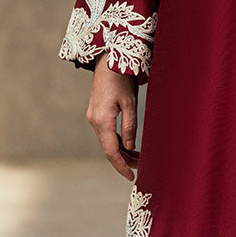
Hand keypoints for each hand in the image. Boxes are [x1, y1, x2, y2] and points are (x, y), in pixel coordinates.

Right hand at [86, 52, 139, 180]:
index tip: (131, 176)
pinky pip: (106, 133)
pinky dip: (117, 141)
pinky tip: (128, 145)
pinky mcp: (97, 113)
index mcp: (102, 120)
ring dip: (121, 151)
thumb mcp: (130, 102)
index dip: (121, 166)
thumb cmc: (121, 78)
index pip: (111, 151)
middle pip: (108, 148)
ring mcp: (94, 117)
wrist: (108, 60)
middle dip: (123, 160)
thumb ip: (130, 125)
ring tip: (138, 159)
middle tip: (141, 168)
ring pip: (107, 141)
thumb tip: (130, 147)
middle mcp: (94, 121)